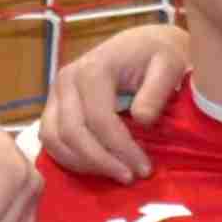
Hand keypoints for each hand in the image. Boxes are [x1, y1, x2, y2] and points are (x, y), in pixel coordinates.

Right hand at [36, 21, 189, 180]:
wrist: (144, 43)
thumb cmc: (159, 55)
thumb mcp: (170, 65)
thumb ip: (157, 90)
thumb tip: (141, 119)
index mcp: (93, 68)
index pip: (99, 119)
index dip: (120, 149)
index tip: (144, 169)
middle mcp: (67, 79)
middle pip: (72, 132)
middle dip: (101, 161)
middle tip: (129, 177)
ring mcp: (56, 92)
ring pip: (53, 139)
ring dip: (82, 164)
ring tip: (114, 173)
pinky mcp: (53, 104)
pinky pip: (50, 139)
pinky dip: (70, 158)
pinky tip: (97, 166)